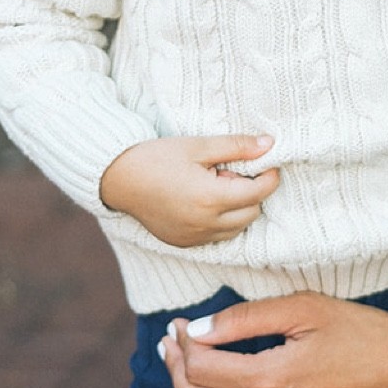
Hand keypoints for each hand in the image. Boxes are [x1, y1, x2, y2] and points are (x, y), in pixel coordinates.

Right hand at [100, 134, 279, 247]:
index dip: (269, 177)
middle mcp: (204, 224)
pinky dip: (222, 222)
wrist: (117, 178)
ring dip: (239, 209)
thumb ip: (237, 147)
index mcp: (210, 198)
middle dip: (253, 193)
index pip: (258, 193)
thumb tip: (269, 144)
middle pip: (251, 213)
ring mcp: (192, 237)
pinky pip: (216, 238)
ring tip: (218, 185)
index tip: (269, 164)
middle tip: (233, 172)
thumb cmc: (158, 157)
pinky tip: (206, 201)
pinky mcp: (182, 243)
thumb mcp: (199, 146)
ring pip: (236, 229)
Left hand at [162, 292, 387, 387]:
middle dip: (175, 369)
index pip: (200, 366)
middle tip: (175, 343)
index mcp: (272, 379)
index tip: (179, 323)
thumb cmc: (367, 333)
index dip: (181, 342)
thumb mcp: (308, 308)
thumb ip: (246, 317)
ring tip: (191, 369)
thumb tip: (198, 329)